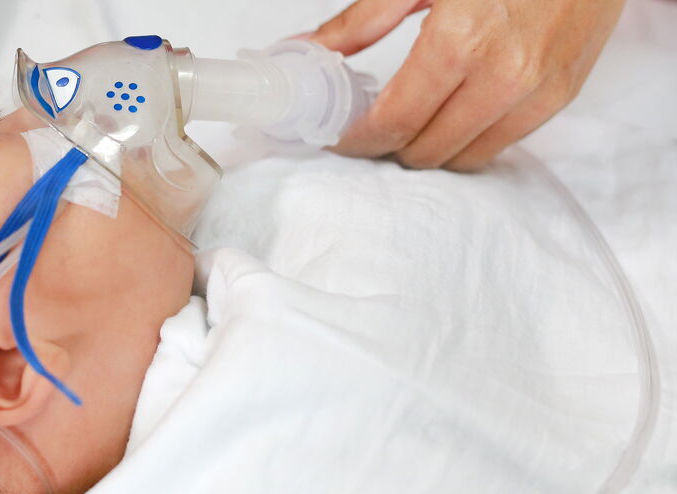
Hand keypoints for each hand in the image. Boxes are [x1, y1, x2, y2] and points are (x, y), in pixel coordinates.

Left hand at [310, 0, 625, 170]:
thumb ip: (361, 22)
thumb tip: (310, 51)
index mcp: (460, 42)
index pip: (394, 123)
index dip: (358, 140)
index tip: (338, 137)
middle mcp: (504, 76)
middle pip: (428, 150)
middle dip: (390, 145)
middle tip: (369, 124)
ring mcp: (540, 89)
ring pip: (468, 156)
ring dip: (432, 147)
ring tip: (411, 118)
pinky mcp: (565, 92)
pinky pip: (506, 140)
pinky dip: (472, 136)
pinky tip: (453, 110)